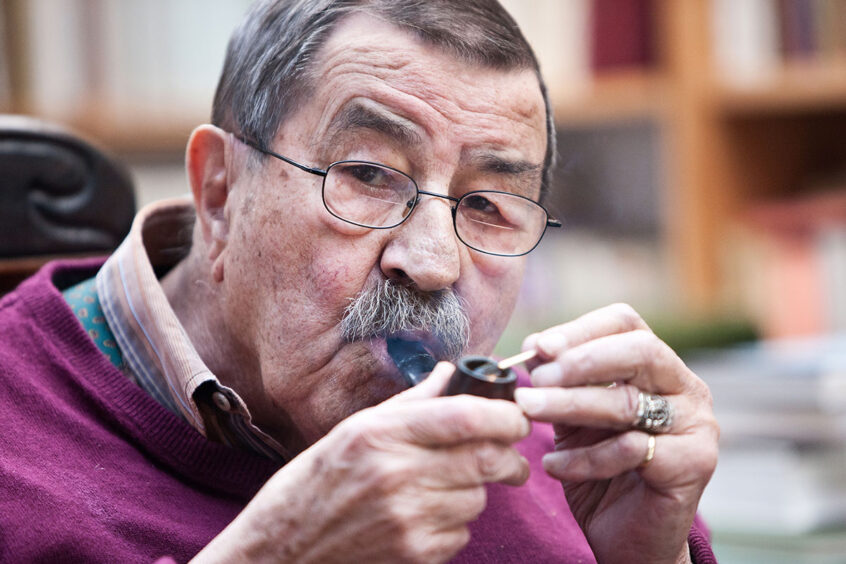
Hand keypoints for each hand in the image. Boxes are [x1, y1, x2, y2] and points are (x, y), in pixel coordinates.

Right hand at [192, 362, 530, 563]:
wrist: (280, 554)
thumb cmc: (313, 485)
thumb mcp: (353, 431)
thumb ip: (411, 402)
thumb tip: (452, 373)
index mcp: (379, 433)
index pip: (465, 416)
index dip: (504, 415)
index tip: (516, 417)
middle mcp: (395, 473)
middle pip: (485, 458)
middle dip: (510, 457)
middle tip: (512, 459)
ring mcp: (406, 518)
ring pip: (477, 498)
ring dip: (474, 492)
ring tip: (442, 490)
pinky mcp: (414, 555)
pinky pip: (461, 533)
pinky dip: (454, 524)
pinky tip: (422, 518)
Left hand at [515, 304, 717, 563]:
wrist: (629, 540)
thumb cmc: (601, 471)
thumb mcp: (574, 419)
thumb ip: (560, 383)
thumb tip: (532, 349)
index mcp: (660, 366)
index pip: (626, 323)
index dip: (580, 329)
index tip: (536, 347)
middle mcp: (687, 388)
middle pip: (639, 351)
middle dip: (580, 361)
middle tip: (537, 379)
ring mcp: (697, 425)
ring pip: (628, 401)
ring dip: (569, 404)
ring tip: (529, 410)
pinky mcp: (694, 463)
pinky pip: (631, 449)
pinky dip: (584, 457)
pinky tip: (553, 465)